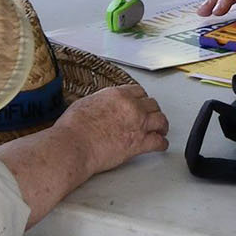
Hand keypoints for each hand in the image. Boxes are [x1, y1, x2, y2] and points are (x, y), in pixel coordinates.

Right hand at [48, 82, 168, 174]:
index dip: (141, 99)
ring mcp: (138, 124)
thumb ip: (101, 103)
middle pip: (152, 104)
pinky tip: (161, 145)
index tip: (142, 103)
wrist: (75, 144)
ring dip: (162, 125)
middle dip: (152, 111)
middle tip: (151, 116)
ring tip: (161, 129)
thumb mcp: (86, 103)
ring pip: (160, 120)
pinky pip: (158, 142)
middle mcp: (131, 106)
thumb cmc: (74, 127)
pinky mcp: (139, 143)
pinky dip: (162, 144)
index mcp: (117, 95)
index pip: (138, 91)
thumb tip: (101, 106)